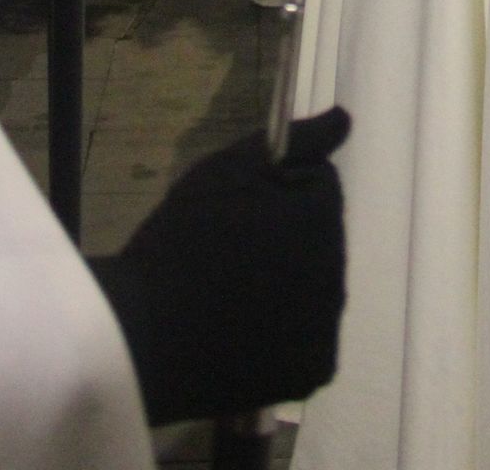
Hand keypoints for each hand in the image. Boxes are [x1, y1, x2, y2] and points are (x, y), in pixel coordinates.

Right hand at [91, 108, 349, 424]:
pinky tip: (243, 329)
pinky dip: (284, 332)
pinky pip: (308, 336)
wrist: (144, 334)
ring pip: (315, 285)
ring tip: (230, 292)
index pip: (319, 186)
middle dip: (287, 235)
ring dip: (287, 282)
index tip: (236, 209)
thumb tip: (345, 118)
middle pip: (321, 237)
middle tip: (229, 250)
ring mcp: (327, 328)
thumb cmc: (183, 240)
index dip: (276, 191)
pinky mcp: (311, 371)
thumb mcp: (229, 170)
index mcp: (322, 217)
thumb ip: (295, 142)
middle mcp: (338, 272)